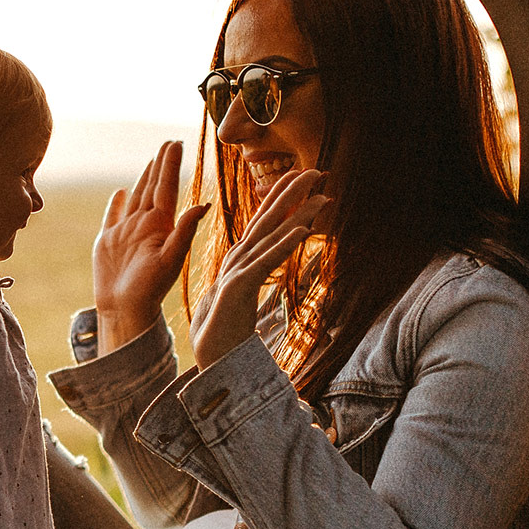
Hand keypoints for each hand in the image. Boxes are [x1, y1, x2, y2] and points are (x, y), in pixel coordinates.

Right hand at [92, 141, 209, 355]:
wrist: (124, 310)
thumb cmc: (150, 289)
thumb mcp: (170, 260)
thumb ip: (184, 232)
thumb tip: (203, 204)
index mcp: (160, 225)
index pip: (167, 188)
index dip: (171, 165)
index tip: (177, 143)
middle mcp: (145, 225)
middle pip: (154, 187)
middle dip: (161, 165)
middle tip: (169, 142)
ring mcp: (126, 232)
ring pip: (137, 196)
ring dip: (144, 177)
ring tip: (151, 159)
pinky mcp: (108, 241)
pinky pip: (113, 215)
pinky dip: (116, 203)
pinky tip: (120, 191)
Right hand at [187, 168, 329, 368]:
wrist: (210, 359)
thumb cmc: (225, 332)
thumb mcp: (241, 297)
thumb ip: (253, 278)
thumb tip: (264, 270)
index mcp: (240, 260)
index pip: (262, 221)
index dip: (282, 198)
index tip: (302, 178)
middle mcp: (238, 259)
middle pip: (267, 218)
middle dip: (292, 192)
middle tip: (315, 169)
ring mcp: (238, 271)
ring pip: (271, 234)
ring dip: (296, 211)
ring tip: (318, 192)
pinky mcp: (240, 287)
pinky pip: (267, 262)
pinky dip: (285, 244)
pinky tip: (303, 229)